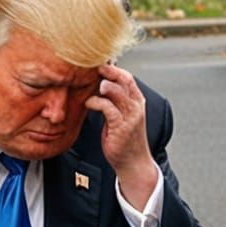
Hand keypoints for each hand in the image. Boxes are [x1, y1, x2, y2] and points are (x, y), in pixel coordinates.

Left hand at [84, 63, 156, 209]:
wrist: (133, 162)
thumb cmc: (124, 139)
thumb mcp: (122, 116)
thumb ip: (115, 102)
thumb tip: (99, 86)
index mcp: (137, 101)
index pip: (127, 78)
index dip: (114, 69)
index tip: (99, 64)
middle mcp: (136, 106)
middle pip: (123, 80)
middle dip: (108, 71)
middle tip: (93, 68)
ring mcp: (130, 116)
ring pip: (116, 92)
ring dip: (102, 86)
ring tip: (91, 85)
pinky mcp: (121, 126)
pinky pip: (108, 108)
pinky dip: (96, 102)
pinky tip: (88, 103)